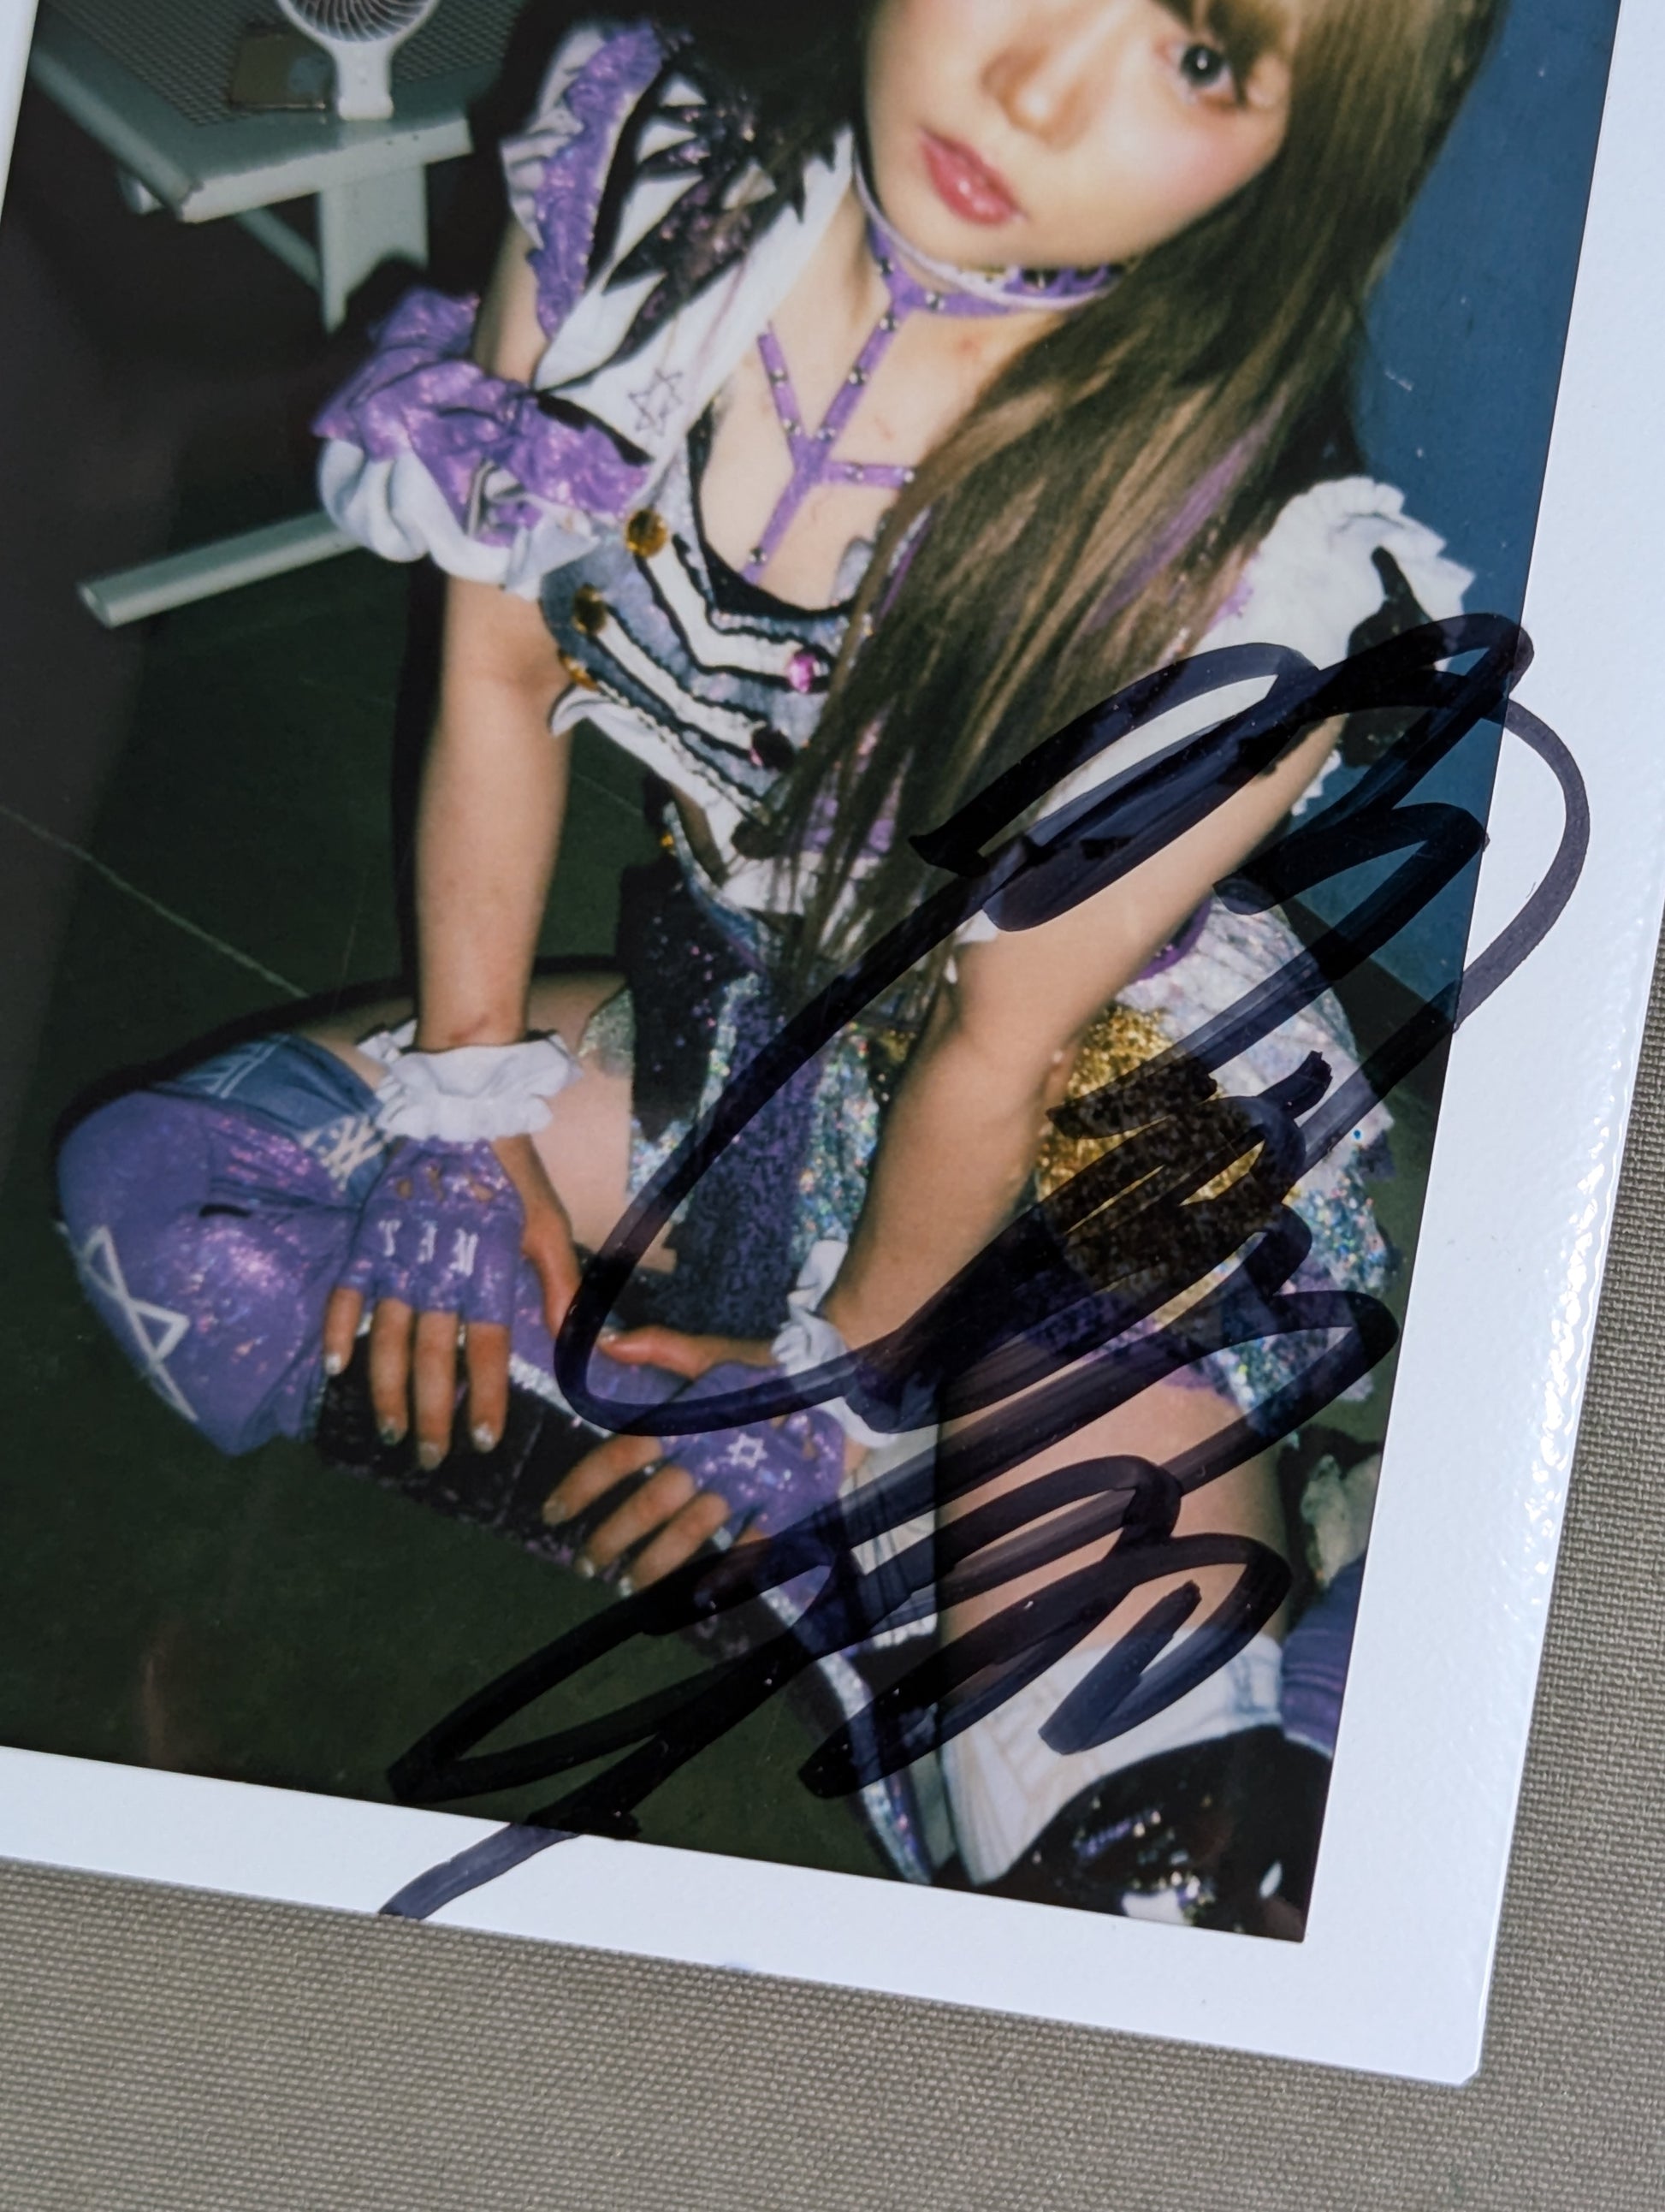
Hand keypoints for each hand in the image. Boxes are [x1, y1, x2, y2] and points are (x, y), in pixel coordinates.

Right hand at [322, 1133, 579, 1466]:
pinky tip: (334, 1369)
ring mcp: (398, 1257)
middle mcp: (438, 1272)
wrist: (461, 1109)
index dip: (482, 1396)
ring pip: (385, 1337)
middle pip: (430, 1356)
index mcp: (485, 1270)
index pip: (484, 1348)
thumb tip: (590, 1344)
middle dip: (431, 1412)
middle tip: (430, 1458)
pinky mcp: (370, 1237)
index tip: (482, 1441)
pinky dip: (337, 1330)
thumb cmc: (510, 1172)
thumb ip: (561, 1287)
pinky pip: (346, 1292)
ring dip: (384, 1388)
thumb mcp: (547, 1224)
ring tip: (389, 1430)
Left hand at [543, 1328, 852, 1591]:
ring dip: (656, 1562)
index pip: (622, 1455)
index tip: (553, 1513)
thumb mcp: (712, 1353)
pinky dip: (728, 1573)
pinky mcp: (783, 1501)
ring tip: (628, 1585)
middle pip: (650, 1504)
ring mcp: (746, 1483)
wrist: (844, 1373)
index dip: (583, 1485)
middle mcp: (708, 1456)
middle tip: (585, 1565)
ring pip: (691, 1531)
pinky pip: (752, 1544)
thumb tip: (605, 1343)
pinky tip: (704, 1597)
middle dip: (612, 1537)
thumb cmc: (770, 1365)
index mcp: (687, 1420)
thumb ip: (658, 1347)